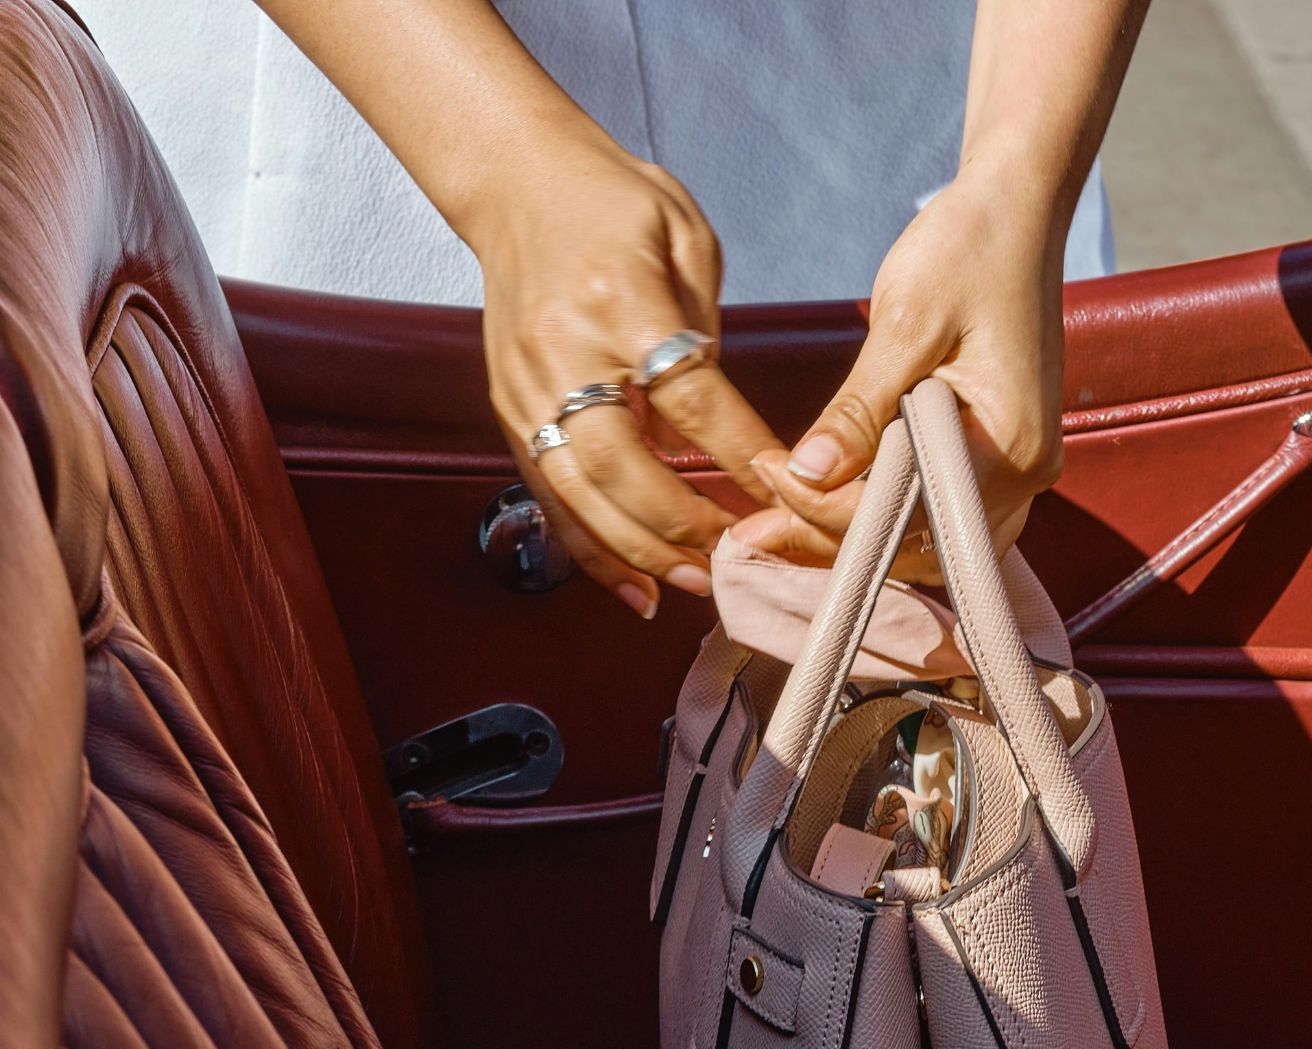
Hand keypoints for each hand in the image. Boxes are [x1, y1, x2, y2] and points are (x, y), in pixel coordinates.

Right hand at [468, 138, 782, 615]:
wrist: (517, 180)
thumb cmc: (614, 202)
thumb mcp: (685, 239)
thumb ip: (705, 331)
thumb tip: (725, 425)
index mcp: (620, 302)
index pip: (691, 396)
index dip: (741, 453)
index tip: (787, 491)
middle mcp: (564, 353)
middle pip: (624, 464)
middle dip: (687, 521)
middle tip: (742, 554)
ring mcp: (527, 388)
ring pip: (581, 494)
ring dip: (640, 551)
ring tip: (695, 585)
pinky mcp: (508, 410)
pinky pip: (550, 495)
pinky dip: (590, 549)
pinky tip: (633, 588)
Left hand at [730, 165, 1065, 578]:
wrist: (1018, 209)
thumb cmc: (969, 249)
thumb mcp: (906, 324)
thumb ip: (858, 409)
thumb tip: (806, 475)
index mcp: (1009, 446)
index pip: (907, 514)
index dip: (827, 509)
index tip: (767, 475)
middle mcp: (1025, 473)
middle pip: (919, 544)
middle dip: (834, 537)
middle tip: (754, 526)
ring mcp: (1018, 468)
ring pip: (930, 539)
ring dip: (857, 533)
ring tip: (780, 520)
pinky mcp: (1001, 453)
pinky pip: (940, 509)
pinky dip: (887, 512)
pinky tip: (832, 497)